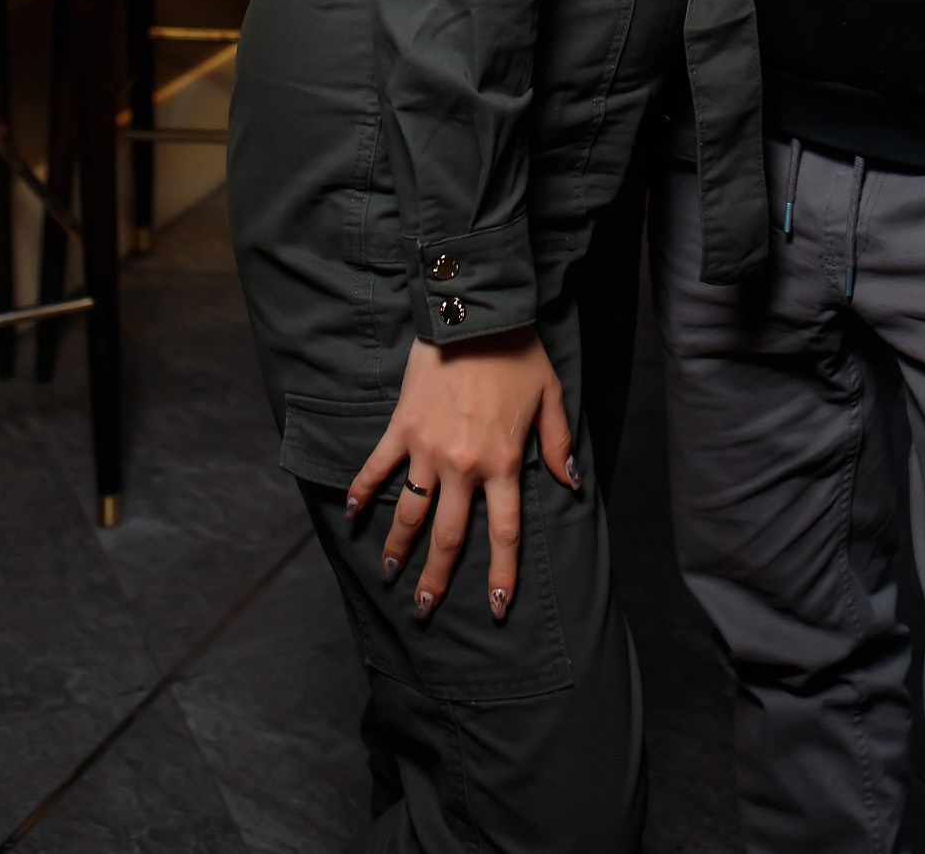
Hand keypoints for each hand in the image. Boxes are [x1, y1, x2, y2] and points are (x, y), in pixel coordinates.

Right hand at [348, 329, 577, 621]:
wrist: (474, 315)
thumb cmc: (518, 354)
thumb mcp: (550, 397)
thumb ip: (558, 444)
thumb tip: (571, 484)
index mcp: (503, 462)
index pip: (503, 531)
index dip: (501, 573)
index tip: (496, 608)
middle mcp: (463, 465)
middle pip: (449, 535)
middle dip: (437, 577)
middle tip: (425, 607)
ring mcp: (427, 449)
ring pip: (410, 512)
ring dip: (398, 546)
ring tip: (390, 571)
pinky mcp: (402, 428)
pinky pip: (378, 467)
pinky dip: (364, 490)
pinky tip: (353, 512)